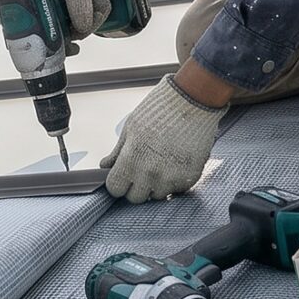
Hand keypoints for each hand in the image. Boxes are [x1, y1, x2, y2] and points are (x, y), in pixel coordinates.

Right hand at [34, 0, 111, 51]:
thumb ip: (79, 7)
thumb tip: (81, 32)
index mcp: (28, 2)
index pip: (38, 36)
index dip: (56, 46)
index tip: (75, 47)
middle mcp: (35, 5)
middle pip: (55, 34)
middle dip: (80, 30)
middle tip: (101, 11)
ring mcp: (49, 3)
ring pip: (67, 26)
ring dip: (88, 21)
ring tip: (104, 3)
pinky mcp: (61, 0)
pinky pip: (72, 17)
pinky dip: (86, 17)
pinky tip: (98, 11)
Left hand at [100, 75, 225, 202]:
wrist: (193, 100)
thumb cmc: (159, 109)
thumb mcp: (132, 127)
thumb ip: (118, 151)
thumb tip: (106, 165)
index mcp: (132, 160)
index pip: (116, 189)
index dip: (117, 182)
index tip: (122, 176)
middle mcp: (151, 173)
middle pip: (136, 198)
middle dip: (136, 187)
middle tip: (142, 170)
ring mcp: (172, 178)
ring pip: (158, 196)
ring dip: (156, 185)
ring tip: (161, 164)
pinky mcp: (191, 177)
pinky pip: (178, 189)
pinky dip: (175, 181)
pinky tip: (176, 163)